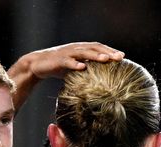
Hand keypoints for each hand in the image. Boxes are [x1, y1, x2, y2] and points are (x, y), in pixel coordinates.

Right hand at [8, 42, 124, 108]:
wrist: (37, 64)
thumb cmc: (59, 67)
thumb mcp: (75, 68)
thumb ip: (87, 72)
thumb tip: (100, 84)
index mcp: (81, 49)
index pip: (98, 47)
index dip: (110, 50)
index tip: (122, 56)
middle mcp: (76, 49)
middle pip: (94, 48)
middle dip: (107, 52)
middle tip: (119, 57)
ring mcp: (67, 53)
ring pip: (83, 52)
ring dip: (95, 55)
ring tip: (105, 59)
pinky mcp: (58, 60)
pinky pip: (68, 61)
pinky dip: (75, 64)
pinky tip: (82, 67)